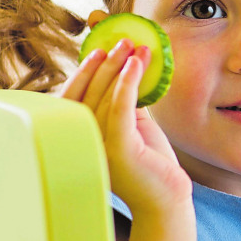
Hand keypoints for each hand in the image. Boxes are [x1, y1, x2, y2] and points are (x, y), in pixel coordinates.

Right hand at [59, 11, 191, 215]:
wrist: (167, 199)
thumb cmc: (150, 165)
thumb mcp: (131, 127)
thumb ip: (123, 103)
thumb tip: (125, 69)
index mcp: (79, 138)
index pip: (73, 98)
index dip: (84, 72)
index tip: (99, 48)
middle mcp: (82, 143)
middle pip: (87, 93)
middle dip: (104, 63)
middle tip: (121, 40)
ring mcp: (98, 147)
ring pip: (103, 96)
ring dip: (120, 66)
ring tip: (136, 46)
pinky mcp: (119, 149)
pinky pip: (120, 108)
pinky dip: (127, 83)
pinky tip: (136, 65)